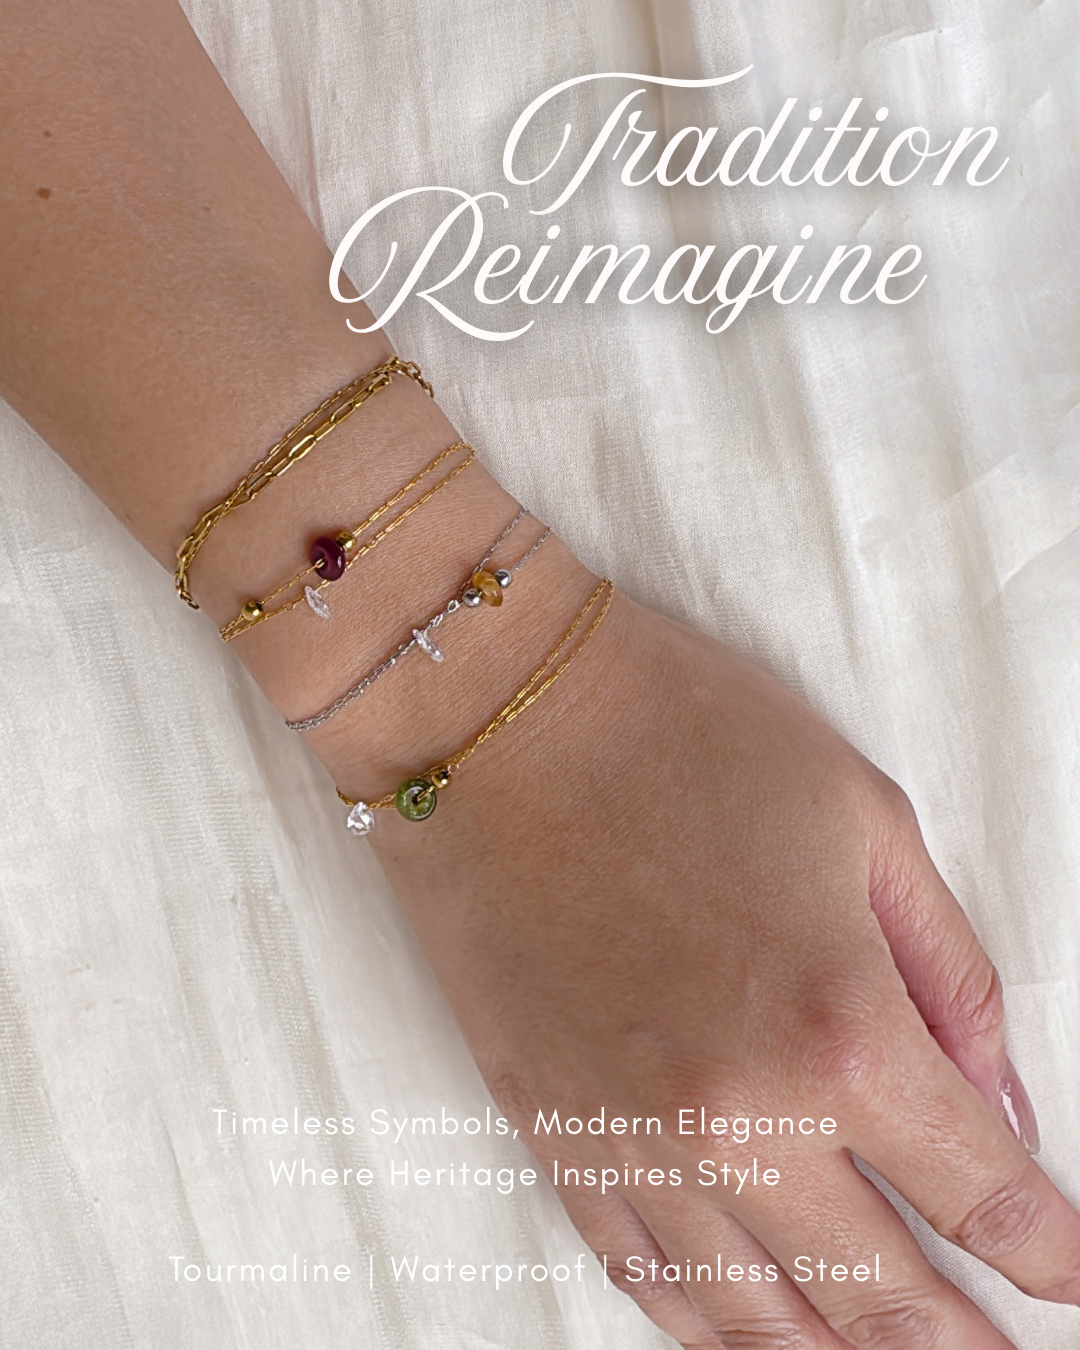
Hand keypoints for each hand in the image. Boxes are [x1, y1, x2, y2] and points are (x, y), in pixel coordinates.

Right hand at [364, 582, 1079, 1348]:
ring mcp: (631, 1136)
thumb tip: (1000, 1107)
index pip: (980, 1191)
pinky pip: (639, 1273)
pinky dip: (707, 1328)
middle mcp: (737, 1116)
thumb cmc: (681, 735)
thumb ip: (948, 976)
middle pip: (878, 1290)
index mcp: (839, 1028)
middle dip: (957, 1341)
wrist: (496, 715)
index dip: (1046, 1250)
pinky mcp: (550, 1126)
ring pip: (756, 1316)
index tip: (1071, 1275)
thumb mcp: (865, 820)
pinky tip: (748, 1338)